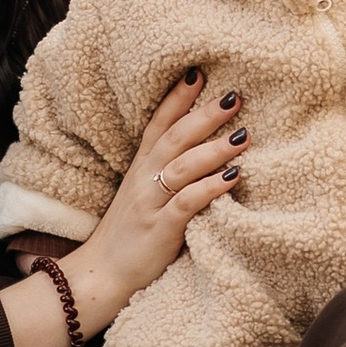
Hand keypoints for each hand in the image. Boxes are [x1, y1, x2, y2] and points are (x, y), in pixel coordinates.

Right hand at [66, 70, 244, 328]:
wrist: (101, 274)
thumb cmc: (130, 234)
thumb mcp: (144, 194)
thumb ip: (167, 171)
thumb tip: (205, 147)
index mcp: (141, 166)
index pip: (159, 122)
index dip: (178, 97)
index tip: (200, 72)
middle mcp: (144, 178)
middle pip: (175, 137)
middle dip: (205, 115)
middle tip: (235, 96)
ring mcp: (150, 202)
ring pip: (183, 166)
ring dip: (215, 148)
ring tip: (244, 134)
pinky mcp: (160, 228)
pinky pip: (187, 202)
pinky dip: (210, 187)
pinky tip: (234, 177)